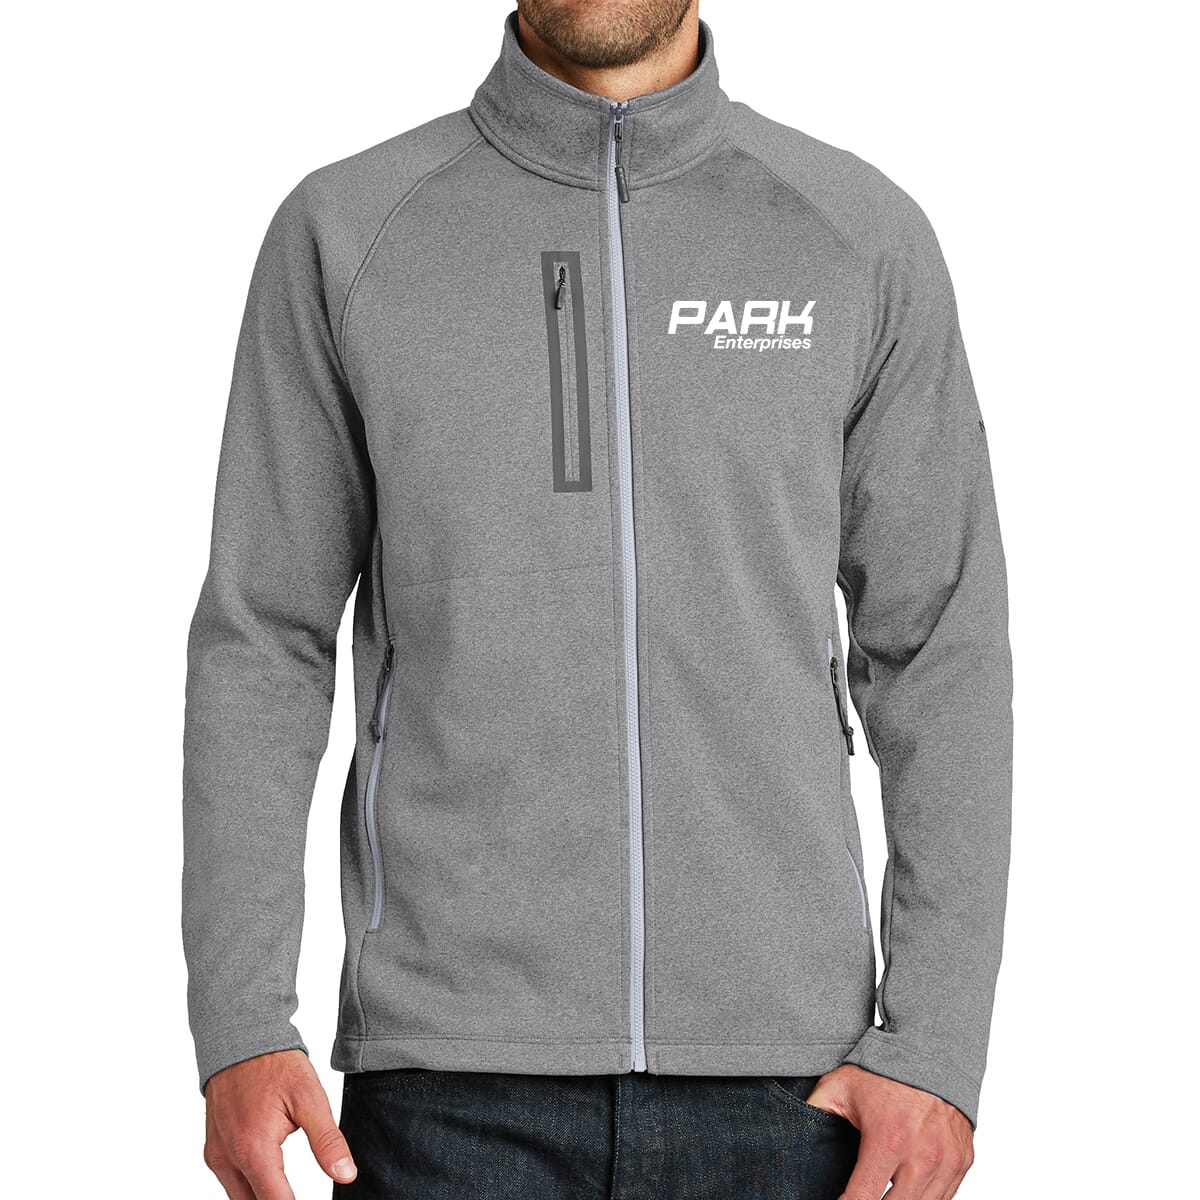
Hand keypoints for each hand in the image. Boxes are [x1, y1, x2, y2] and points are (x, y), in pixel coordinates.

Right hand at [203, 1050, 356, 1197]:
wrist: (241, 1038)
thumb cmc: (275, 1064)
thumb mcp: (310, 1098)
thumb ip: (327, 1141)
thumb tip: (346, 1175)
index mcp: (253, 1149)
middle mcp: (228, 1159)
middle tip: (299, 1193)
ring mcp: (216, 1156)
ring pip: (239, 1199)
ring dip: (263, 1196)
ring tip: (288, 1189)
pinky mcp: (212, 1150)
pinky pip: (230, 1183)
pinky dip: (250, 1186)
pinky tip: (269, 1177)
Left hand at [805, 1064, 972, 1199]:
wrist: (933, 1050)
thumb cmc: (884, 1069)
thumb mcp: (840, 1086)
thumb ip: (815, 1111)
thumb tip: (791, 1132)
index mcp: (887, 1140)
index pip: (862, 1199)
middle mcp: (921, 1157)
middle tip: (859, 1197)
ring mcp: (946, 1162)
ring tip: (879, 1193)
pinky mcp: (962, 1163)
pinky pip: (944, 1199)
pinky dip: (924, 1199)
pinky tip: (904, 1191)